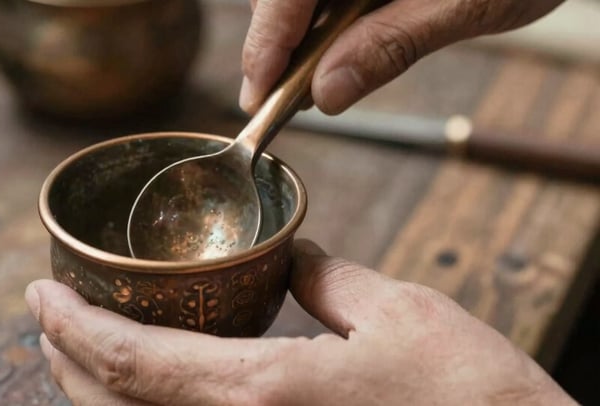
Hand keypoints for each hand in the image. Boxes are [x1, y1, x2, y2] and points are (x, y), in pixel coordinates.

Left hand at [25, 239, 574, 404]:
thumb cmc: (470, 398)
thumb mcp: (401, 313)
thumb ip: (329, 280)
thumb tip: (293, 258)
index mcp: (261, 393)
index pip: (130, 361)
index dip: (70, 326)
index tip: (37, 292)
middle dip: (64, 359)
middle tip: (45, 314)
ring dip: (92, 393)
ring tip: (77, 348)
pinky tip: (144, 392)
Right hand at [239, 0, 564, 114]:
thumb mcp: (469, 3)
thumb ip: (392, 44)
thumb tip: (327, 93)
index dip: (265, 43)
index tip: (256, 95)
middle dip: (275, 39)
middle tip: (284, 94)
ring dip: (298, 30)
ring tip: (314, 72)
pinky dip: (322, 16)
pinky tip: (340, 40)